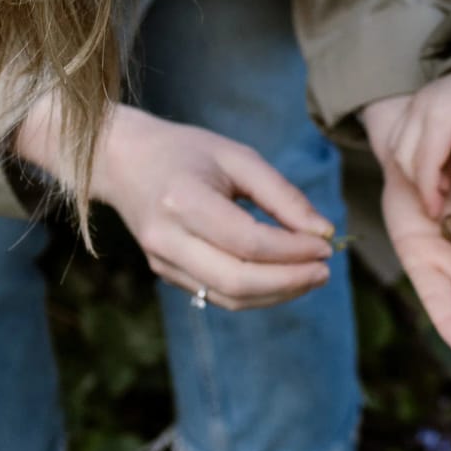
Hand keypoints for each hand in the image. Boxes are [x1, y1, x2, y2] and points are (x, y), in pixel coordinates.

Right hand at [21, 98, 335, 306]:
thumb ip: (282, 195)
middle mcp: (166, 238)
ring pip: (228, 297)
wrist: (123, 161)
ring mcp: (161, 261)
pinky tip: (284, 277)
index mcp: (183, 201)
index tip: (327, 244)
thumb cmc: (187, 152)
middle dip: (290, 281)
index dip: (292, 250)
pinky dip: (257, 293)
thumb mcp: (238, 158)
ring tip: (312, 276)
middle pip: (237, 281)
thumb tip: (324, 232)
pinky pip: (217, 295)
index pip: (247, 242)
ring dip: (278, 294)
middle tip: (326, 270)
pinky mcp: (165, 273)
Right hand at [385, 71, 450, 215]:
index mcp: (441, 118)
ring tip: (439, 181)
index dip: (427, 193)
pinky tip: (430, 166)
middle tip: (440, 198)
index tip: (435, 212)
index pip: (424, 164)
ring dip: (411, 171)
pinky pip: (397, 138)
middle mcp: (419, 111)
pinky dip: (407, 158)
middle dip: (418, 184)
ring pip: (395, 149)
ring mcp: (412, 108)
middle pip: (402, 158)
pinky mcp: (411, 108)